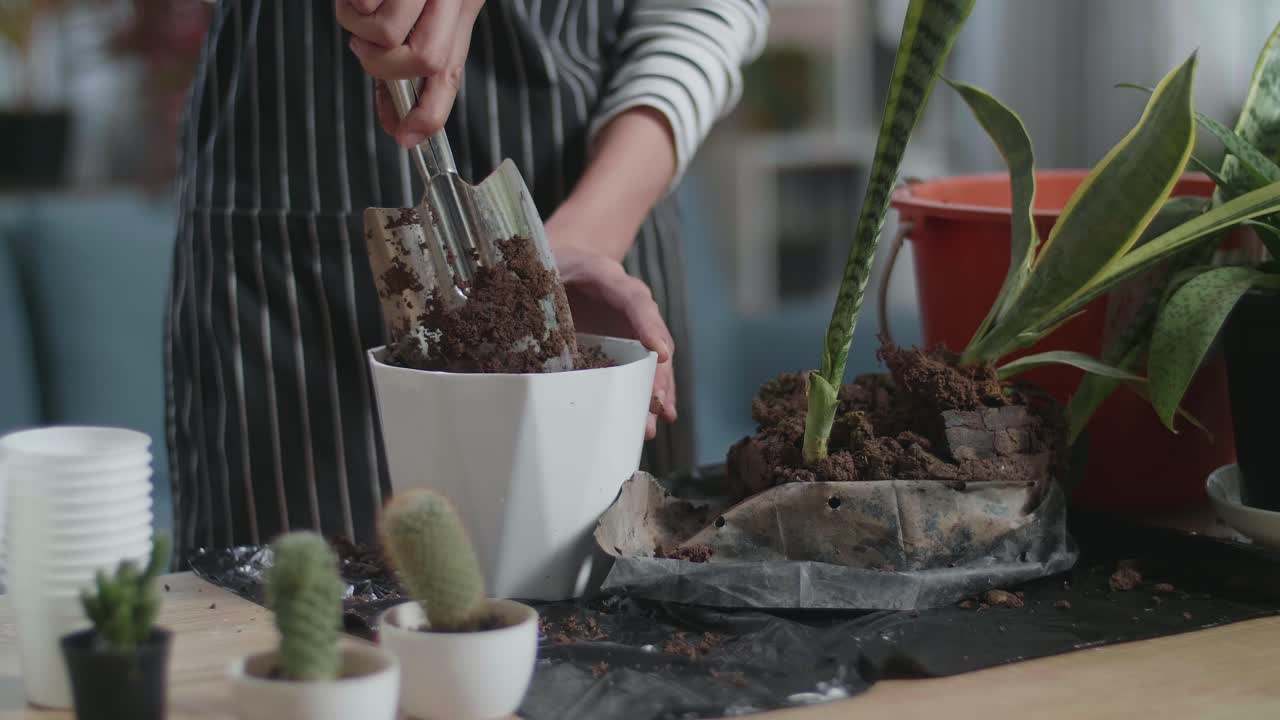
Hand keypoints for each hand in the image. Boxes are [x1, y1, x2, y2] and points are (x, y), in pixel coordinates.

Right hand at [335, 0, 484, 145]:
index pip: (450, 74)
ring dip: (357, 25)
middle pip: (425, 60)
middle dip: (381, 65)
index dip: (429, 113)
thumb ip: (406, 60)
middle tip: (361, 45)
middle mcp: (449, 0)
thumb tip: (394, 120)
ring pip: (385, 33)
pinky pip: (361, 3)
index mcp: (457, 10)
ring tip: (359, 3)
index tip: (406, 137)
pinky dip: (347, 1)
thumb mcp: (417, 15)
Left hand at [549, 239, 677, 440]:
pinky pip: (644, 369)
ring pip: (654, 358)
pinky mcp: (627, 344)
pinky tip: (652, 421)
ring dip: (656, 391)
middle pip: (652, 337)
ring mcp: (632, 325)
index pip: (634, 300)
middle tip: (655, 402)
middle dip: (656, 373)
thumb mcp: (541, 266)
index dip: (648, 326)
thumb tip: (506, 317)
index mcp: (608, 278)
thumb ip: (535, 288)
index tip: (659, 354)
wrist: (568, 258)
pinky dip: (648, 393)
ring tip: (651, 425)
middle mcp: (630, 303)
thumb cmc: (554, 263)